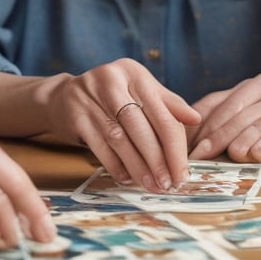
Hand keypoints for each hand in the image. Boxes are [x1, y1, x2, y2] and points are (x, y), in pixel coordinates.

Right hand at [41, 59, 199, 191]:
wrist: (64, 97)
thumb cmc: (111, 97)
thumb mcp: (139, 91)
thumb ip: (167, 104)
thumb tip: (196, 119)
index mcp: (134, 73)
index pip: (161, 114)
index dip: (175, 147)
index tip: (183, 172)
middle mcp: (111, 80)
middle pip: (140, 127)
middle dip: (157, 160)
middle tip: (169, 184)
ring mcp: (89, 97)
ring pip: (120, 139)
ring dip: (138, 167)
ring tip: (152, 186)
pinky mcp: (75, 115)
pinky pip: (99, 146)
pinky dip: (116, 166)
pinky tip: (127, 178)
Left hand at [188, 71, 260, 163]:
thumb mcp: (252, 98)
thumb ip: (223, 107)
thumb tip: (187, 128)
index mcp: (257, 85)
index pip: (228, 105)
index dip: (208, 126)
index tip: (192, 148)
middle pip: (248, 117)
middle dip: (224, 137)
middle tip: (207, 155)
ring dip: (259, 141)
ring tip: (242, 155)